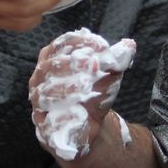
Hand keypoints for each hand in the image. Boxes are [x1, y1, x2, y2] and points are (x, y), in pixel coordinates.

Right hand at [28, 29, 135, 160]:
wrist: (89, 124)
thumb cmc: (92, 93)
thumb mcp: (106, 76)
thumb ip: (115, 60)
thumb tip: (129, 44)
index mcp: (52, 59)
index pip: (60, 45)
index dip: (79, 43)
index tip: (100, 45)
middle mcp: (40, 78)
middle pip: (49, 67)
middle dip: (69, 64)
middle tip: (91, 64)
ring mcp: (38, 101)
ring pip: (45, 93)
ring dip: (65, 89)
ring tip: (85, 86)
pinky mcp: (42, 124)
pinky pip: (47, 120)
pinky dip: (62, 116)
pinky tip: (77, 113)